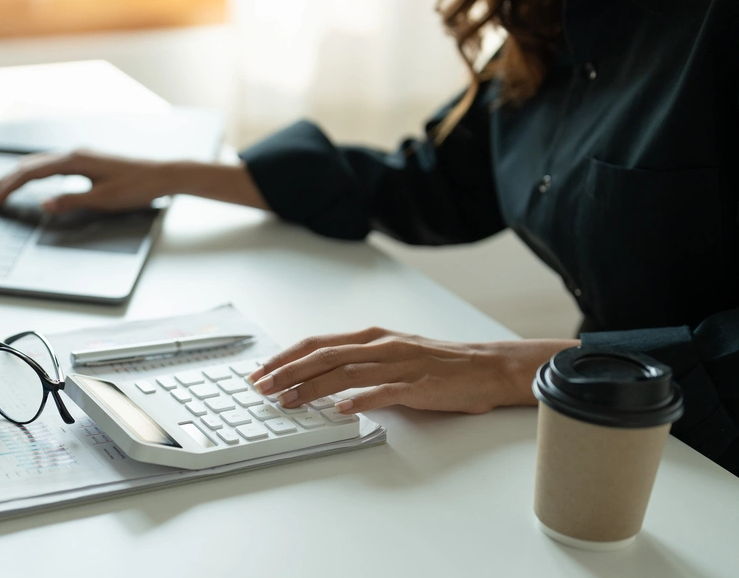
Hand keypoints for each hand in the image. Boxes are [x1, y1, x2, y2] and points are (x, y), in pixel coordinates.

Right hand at [0, 150, 169, 213]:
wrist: (162, 175)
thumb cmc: (136, 187)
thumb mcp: (103, 199)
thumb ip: (71, 201)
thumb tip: (44, 205)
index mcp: (74, 160)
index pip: (31, 173)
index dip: (9, 187)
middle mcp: (73, 154)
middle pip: (29, 166)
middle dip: (4, 182)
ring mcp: (79, 156)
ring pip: (37, 164)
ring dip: (15, 177)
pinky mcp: (85, 161)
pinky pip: (49, 166)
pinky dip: (31, 175)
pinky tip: (26, 181)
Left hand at [247, 327, 578, 415]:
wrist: (486, 367)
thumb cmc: (438, 364)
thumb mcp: (391, 354)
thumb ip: (358, 362)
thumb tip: (319, 378)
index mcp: (371, 337)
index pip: (317, 344)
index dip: (286, 357)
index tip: (261, 371)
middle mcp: (381, 346)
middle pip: (323, 356)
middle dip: (288, 372)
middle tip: (262, 387)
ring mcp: (399, 365)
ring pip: (346, 373)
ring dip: (313, 388)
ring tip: (288, 401)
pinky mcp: (419, 386)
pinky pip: (384, 392)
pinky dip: (360, 401)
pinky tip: (341, 410)